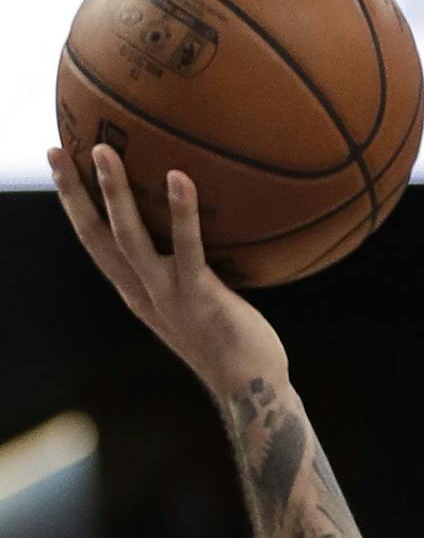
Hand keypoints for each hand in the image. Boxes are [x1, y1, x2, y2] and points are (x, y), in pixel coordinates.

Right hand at [50, 145, 286, 394]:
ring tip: (104, 151)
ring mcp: (168, 296)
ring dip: (114, 194)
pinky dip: (183, 212)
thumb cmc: (232, 340)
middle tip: (56, 150)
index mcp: (136, 291)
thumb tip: (197, 230)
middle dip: (73, 193)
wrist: (252, 388)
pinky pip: (189, 249)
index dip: (73, 204)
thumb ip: (186, 269)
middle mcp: (142, 292)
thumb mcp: (196, 301)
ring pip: (129, 238)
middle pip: (95, 236)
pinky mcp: (200, 298)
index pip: (93, 241)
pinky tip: (180, 177)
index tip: (59, 164)